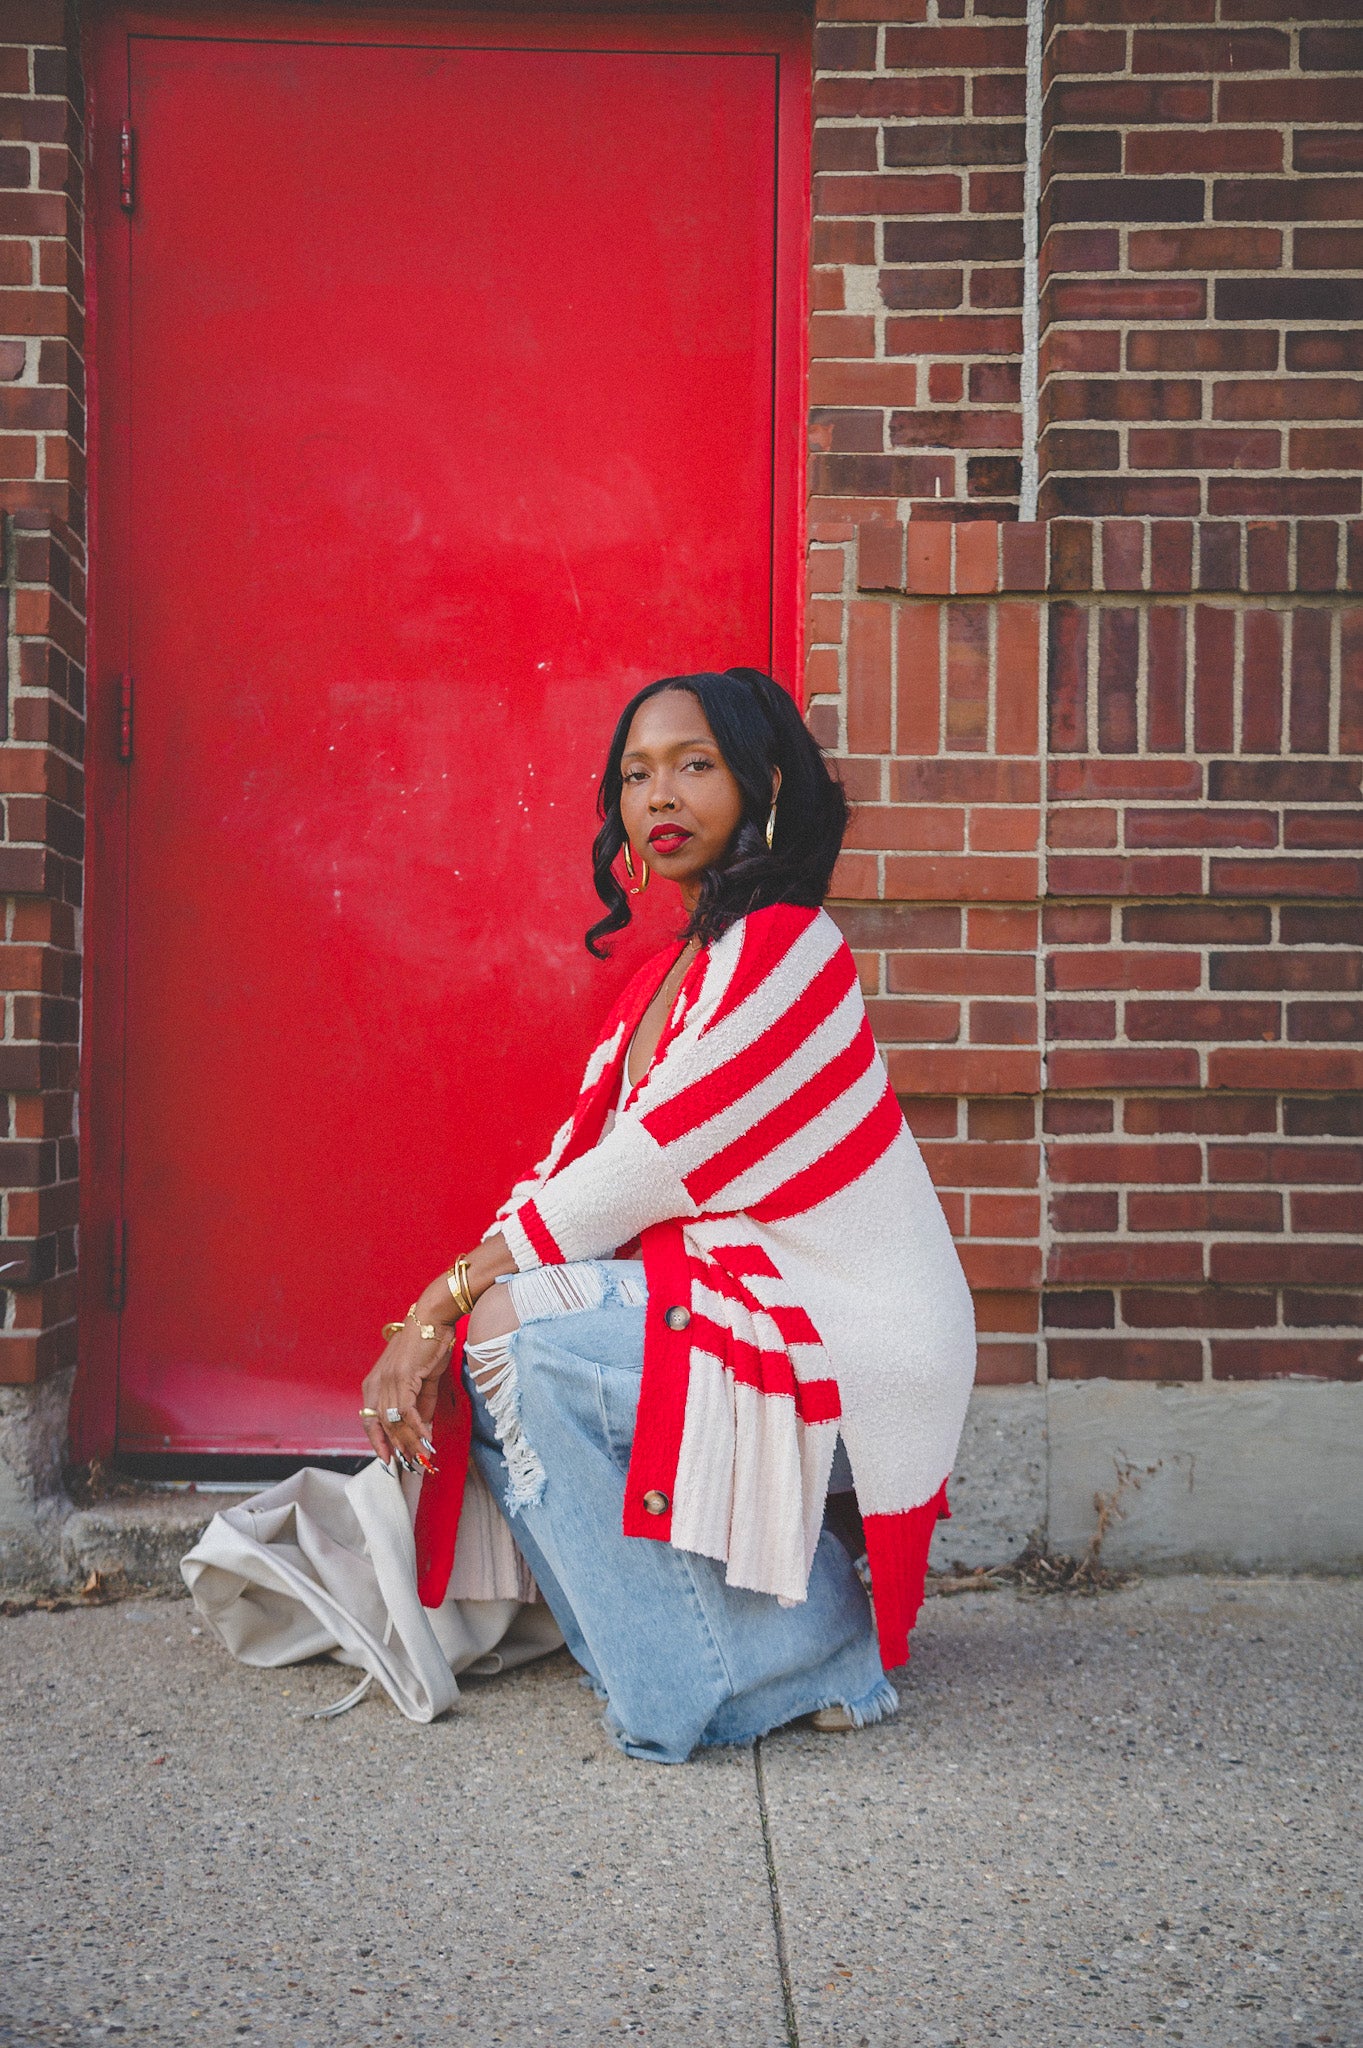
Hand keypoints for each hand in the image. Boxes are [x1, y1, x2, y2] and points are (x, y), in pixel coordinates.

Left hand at [360, 1320, 452, 1472]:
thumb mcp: (424, 1379)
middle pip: (382, 1425)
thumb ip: (421, 1404)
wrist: (434, 1318)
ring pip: (393, 1421)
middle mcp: (377, 1383)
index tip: (388, 1459)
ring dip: (409, 1441)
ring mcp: (387, 1380)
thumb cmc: (429, 1344)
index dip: (378, 1442)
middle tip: (412, 1464)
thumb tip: (423, 1427)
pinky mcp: (402, 1377)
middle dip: (397, 1447)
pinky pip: (406, 1411)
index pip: (370, 1420)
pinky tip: (426, 1438)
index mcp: (375, 1383)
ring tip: (422, 1456)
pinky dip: (417, 1427)